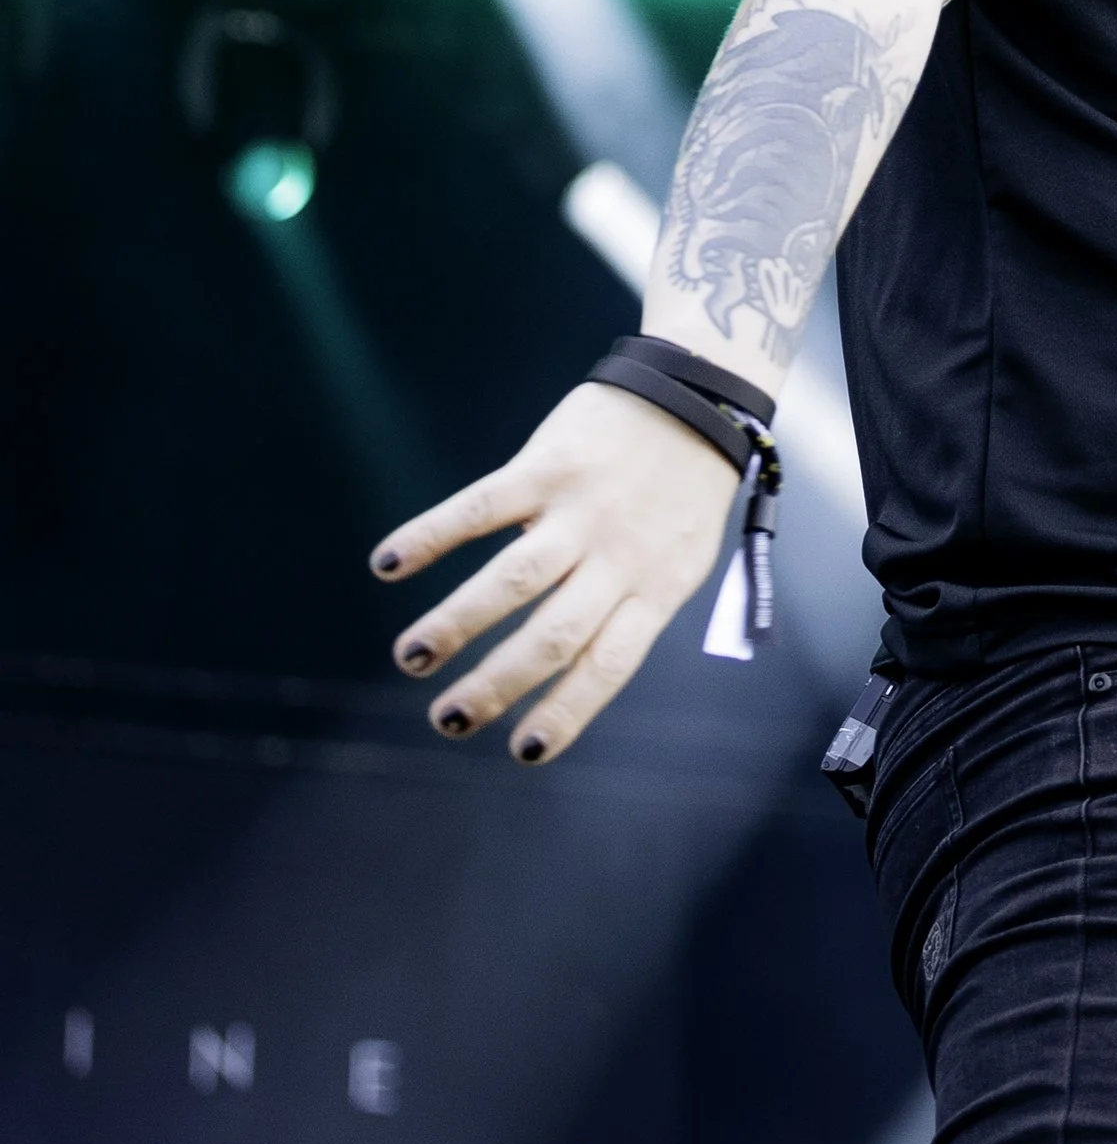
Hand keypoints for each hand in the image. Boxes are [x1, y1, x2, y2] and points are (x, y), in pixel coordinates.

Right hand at [371, 384, 740, 764]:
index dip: (566, 712)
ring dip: (455, 624)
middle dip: (495, 685)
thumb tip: (569, 672)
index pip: (609, 664)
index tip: (521, 752)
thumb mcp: (683, 556)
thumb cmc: (685, 488)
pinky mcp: (549, 463)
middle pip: (553, 634)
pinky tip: (389, 564)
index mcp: (658, 586)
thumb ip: (633, 606)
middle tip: (447, 720)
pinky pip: (483, 506)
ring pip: (513, 580)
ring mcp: (582, 508)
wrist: (700, 391)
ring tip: (411, 658)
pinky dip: (432, 535)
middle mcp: (619, 554)